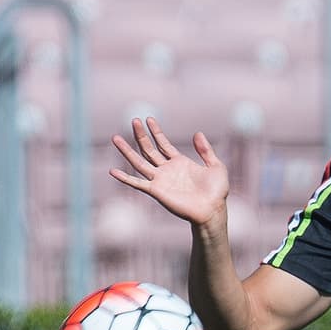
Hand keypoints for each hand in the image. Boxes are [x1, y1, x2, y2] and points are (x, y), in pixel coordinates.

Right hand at [109, 117, 229, 227]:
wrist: (212, 210)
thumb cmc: (217, 191)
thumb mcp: (216, 166)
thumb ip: (206, 150)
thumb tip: (197, 133)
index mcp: (179, 162)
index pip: (163, 143)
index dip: (156, 131)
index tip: (148, 119)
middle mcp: (167, 170)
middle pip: (149, 149)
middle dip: (141, 135)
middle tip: (133, 120)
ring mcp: (160, 180)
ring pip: (139, 162)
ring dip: (127, 151)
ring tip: (115, 138)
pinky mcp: (157, 191)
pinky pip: (138, 183)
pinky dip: (125, 178)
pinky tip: (113, 171)